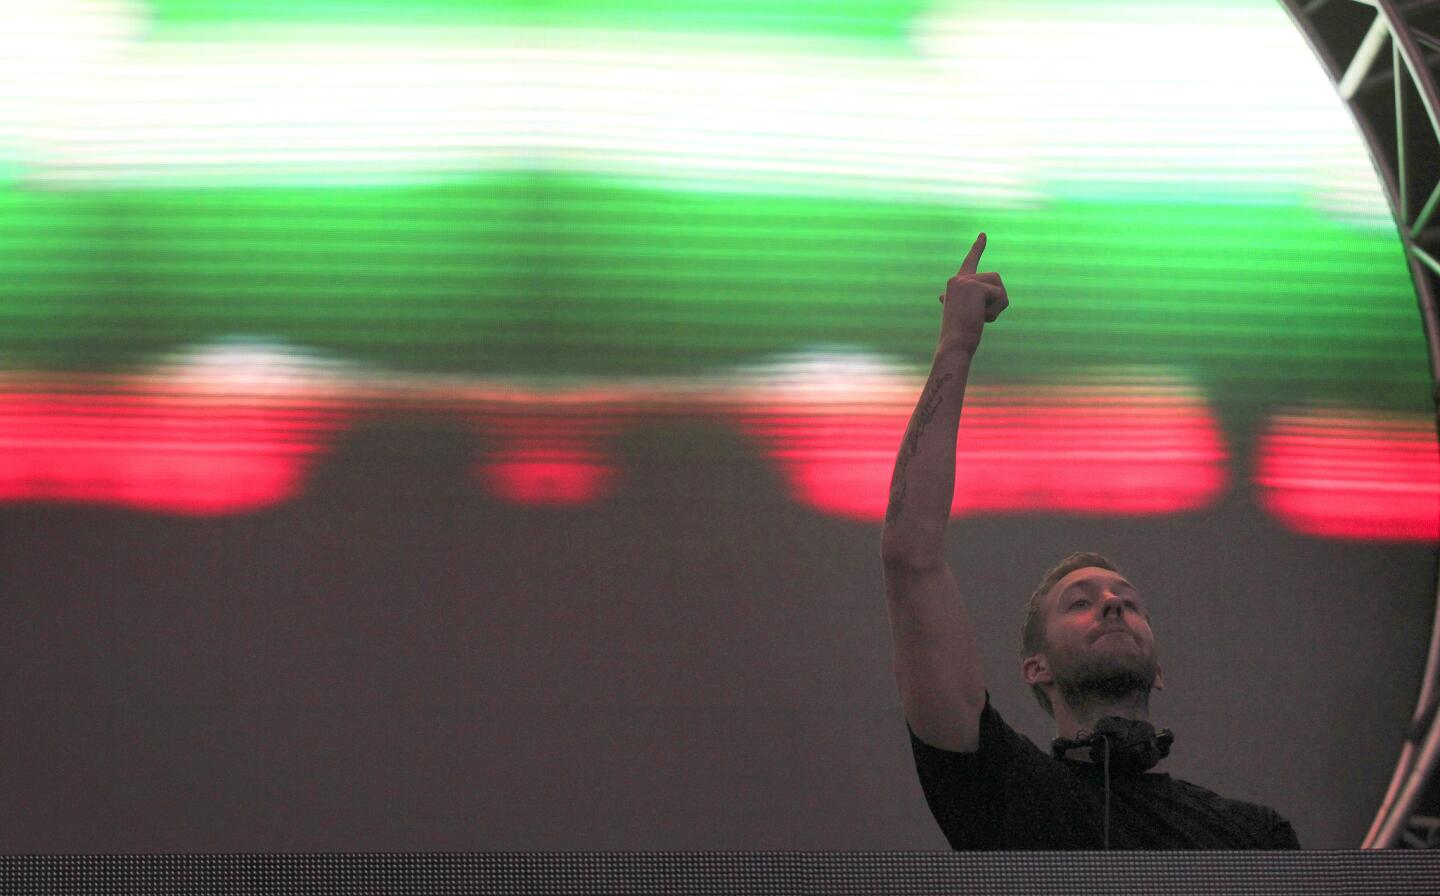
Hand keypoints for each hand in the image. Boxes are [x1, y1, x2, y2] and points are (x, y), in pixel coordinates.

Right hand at [937, 232, 1008, 355]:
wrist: (954, 344)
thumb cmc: (959, 335)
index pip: (971, 261)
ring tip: (981, 318)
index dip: (978, 248)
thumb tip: (943, 299)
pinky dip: (996, 310)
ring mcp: (965, 281)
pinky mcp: (975, 286)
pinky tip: (982, 318)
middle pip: (995, 278)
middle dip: (997, 300)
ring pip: (999, 285)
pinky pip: (1000, 295)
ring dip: (998, 304)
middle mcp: (958, 279)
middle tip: (980, 317)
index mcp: (955, 284)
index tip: (984, 234)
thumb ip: (966, 303)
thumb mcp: (964, 315)